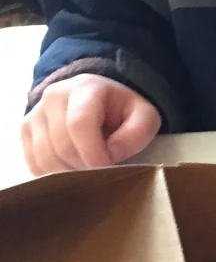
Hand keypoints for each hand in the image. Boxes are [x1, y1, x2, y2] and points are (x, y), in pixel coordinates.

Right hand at [21, 75, 160, 175]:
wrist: (100, 99)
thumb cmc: (123, 110)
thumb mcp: (144, 117)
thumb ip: (136, 134)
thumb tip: (110, 155)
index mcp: (85, 87)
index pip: (79, 123)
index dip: (93, 152)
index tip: (109, 166)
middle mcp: (53, 96)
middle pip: (61, 145)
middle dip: (84, 165)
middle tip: (102, 168)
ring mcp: (35, 113)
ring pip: (45, 157)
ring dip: (69, 172)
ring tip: (88, 166)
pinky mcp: (25, 131)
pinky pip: (34, 163)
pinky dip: (53, 173)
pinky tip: (71, 166)